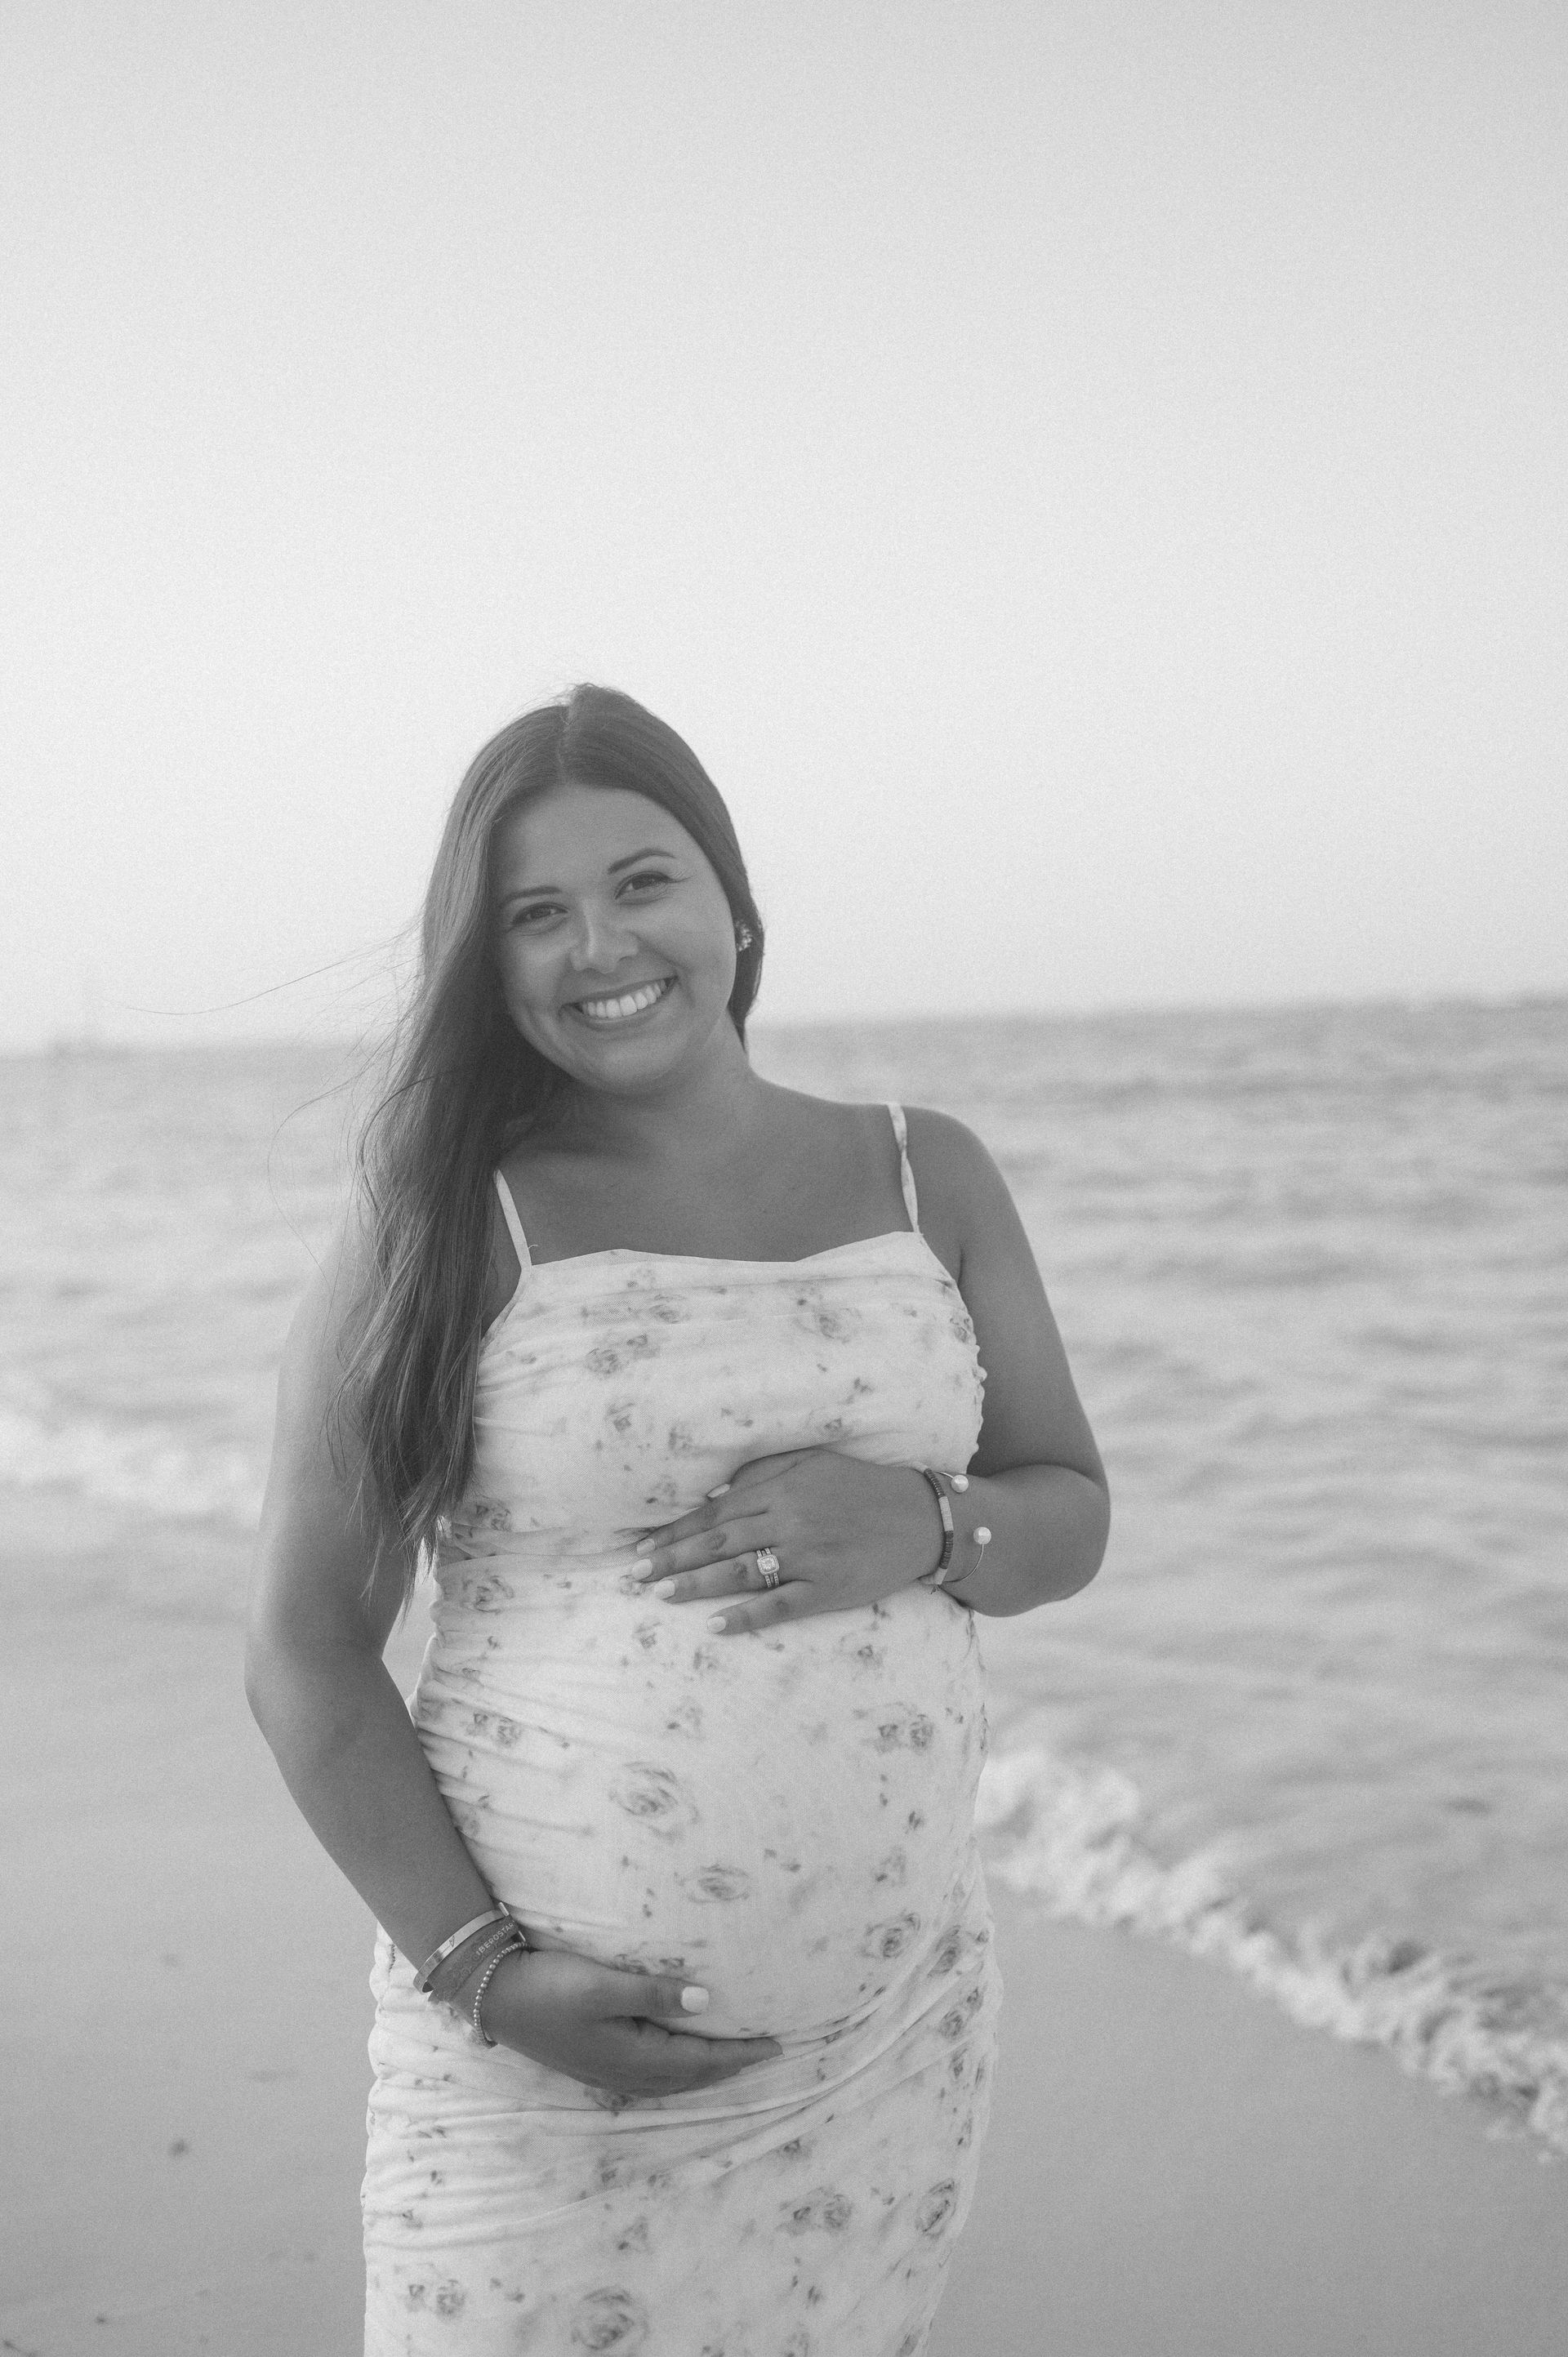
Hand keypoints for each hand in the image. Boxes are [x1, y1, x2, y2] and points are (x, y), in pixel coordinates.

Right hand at [469, 1946, 781, 2102]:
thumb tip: (708, 2001)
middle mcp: (625, 2073)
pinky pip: (654, 2075)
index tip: (778, 2044)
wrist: (493, 1996)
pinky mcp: (595, 2062)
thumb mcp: (602, 1984)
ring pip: (673, 2079)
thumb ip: (655, 1993)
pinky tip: (680, 2059)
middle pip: (692, 2076)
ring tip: (735, 2057)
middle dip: (731, 2066)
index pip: (702, 2060)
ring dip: (706, 2070)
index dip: (741, 2054)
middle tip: (768, 2052)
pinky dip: (679, 2069)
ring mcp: (607, 2071)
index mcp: (633, 2057)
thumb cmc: (548, 1986)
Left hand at [632, 1450, 940, 1633]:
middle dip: (671, 1559)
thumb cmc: (864, 1487)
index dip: (675, 1532)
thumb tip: (712, 1497)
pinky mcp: (829, 1590)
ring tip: (659, 1595)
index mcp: (784, 1488)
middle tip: (633, 1576)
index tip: (642, 1547)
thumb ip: (764, 1473)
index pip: (715, 1513)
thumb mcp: (815, 1462)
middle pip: (718, 1543)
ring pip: (740, 1573)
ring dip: (695, 1585)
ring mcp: (810, 1558)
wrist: (925, 1519)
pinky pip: (779, 1606)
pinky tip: (714, 1625)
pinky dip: (745, 1616)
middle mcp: (792, 1521)